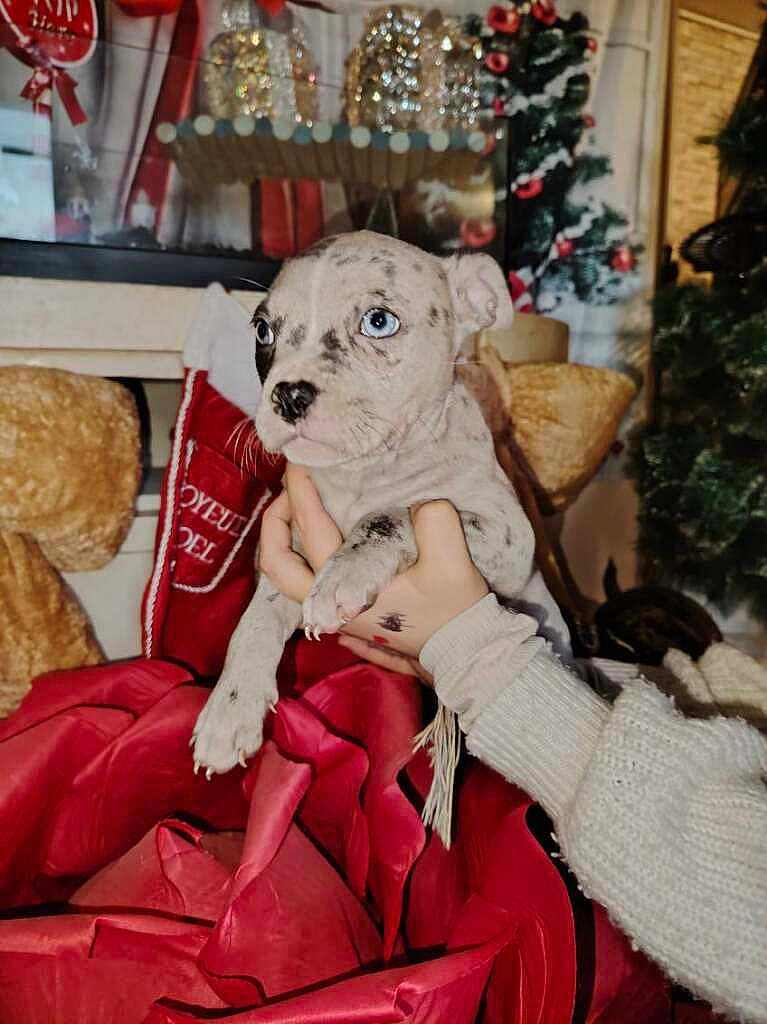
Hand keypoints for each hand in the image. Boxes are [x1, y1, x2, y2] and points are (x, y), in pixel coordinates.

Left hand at [259, 465, 488, 680]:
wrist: (462, 649)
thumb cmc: (453, 611)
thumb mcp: (452, 563)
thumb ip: (435, 522)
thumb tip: (418, 503)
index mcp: (345, 589)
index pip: (310, 531)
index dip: (301, 492)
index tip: (300, 462)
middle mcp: (330, 605)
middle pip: (276, 565)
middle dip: (275, 523)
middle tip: (290, 490)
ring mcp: (335, 614)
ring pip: (289, 578)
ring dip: (286, 542)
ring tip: (303, 510)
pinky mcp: (347, 615)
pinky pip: (308, 584)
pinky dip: (304, 557)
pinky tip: (322, 538)